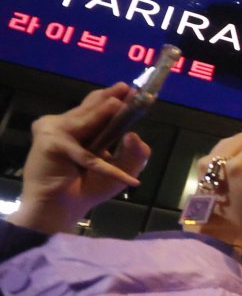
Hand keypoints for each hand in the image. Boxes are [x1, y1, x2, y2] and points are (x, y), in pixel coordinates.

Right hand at [13, 83, 151, 233]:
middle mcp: (66, 125)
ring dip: (103, 114)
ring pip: (87, 123)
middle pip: (90, 109)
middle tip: (128, 88)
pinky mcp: (51, 144)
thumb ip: (133, 155)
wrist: (60, 207)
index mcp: (80, 128)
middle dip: (110, 99)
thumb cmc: (88, 187)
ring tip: (120, 105)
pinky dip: (108, 169)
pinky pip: (87, 156)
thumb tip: (135, 135)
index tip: (131, 89)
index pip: (95, 107)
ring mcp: (55, 131)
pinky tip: (129, 179)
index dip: (112, 97)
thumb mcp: (120, 171)